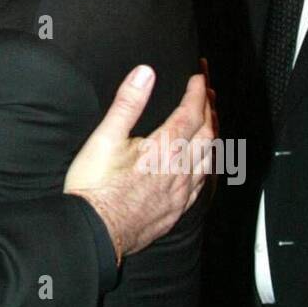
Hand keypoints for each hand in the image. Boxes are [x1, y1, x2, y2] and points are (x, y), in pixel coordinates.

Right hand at [63, 66, 210, 259]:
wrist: (95, 232)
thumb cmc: (95, 187)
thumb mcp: (104, 138)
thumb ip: (127, 104)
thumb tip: (144, 74)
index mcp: (164, 149)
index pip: (190, 113)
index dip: (197, 92)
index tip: (198, 76)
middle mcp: (180, 170)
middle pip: (207, 133)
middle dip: (209, 108)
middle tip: (208, 91)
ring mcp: (181, 192)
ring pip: (210, 158)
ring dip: (213, 135)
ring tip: (211, 121)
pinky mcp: (177, 209)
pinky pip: (203, 182)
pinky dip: (208, 163)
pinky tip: (204, 163)